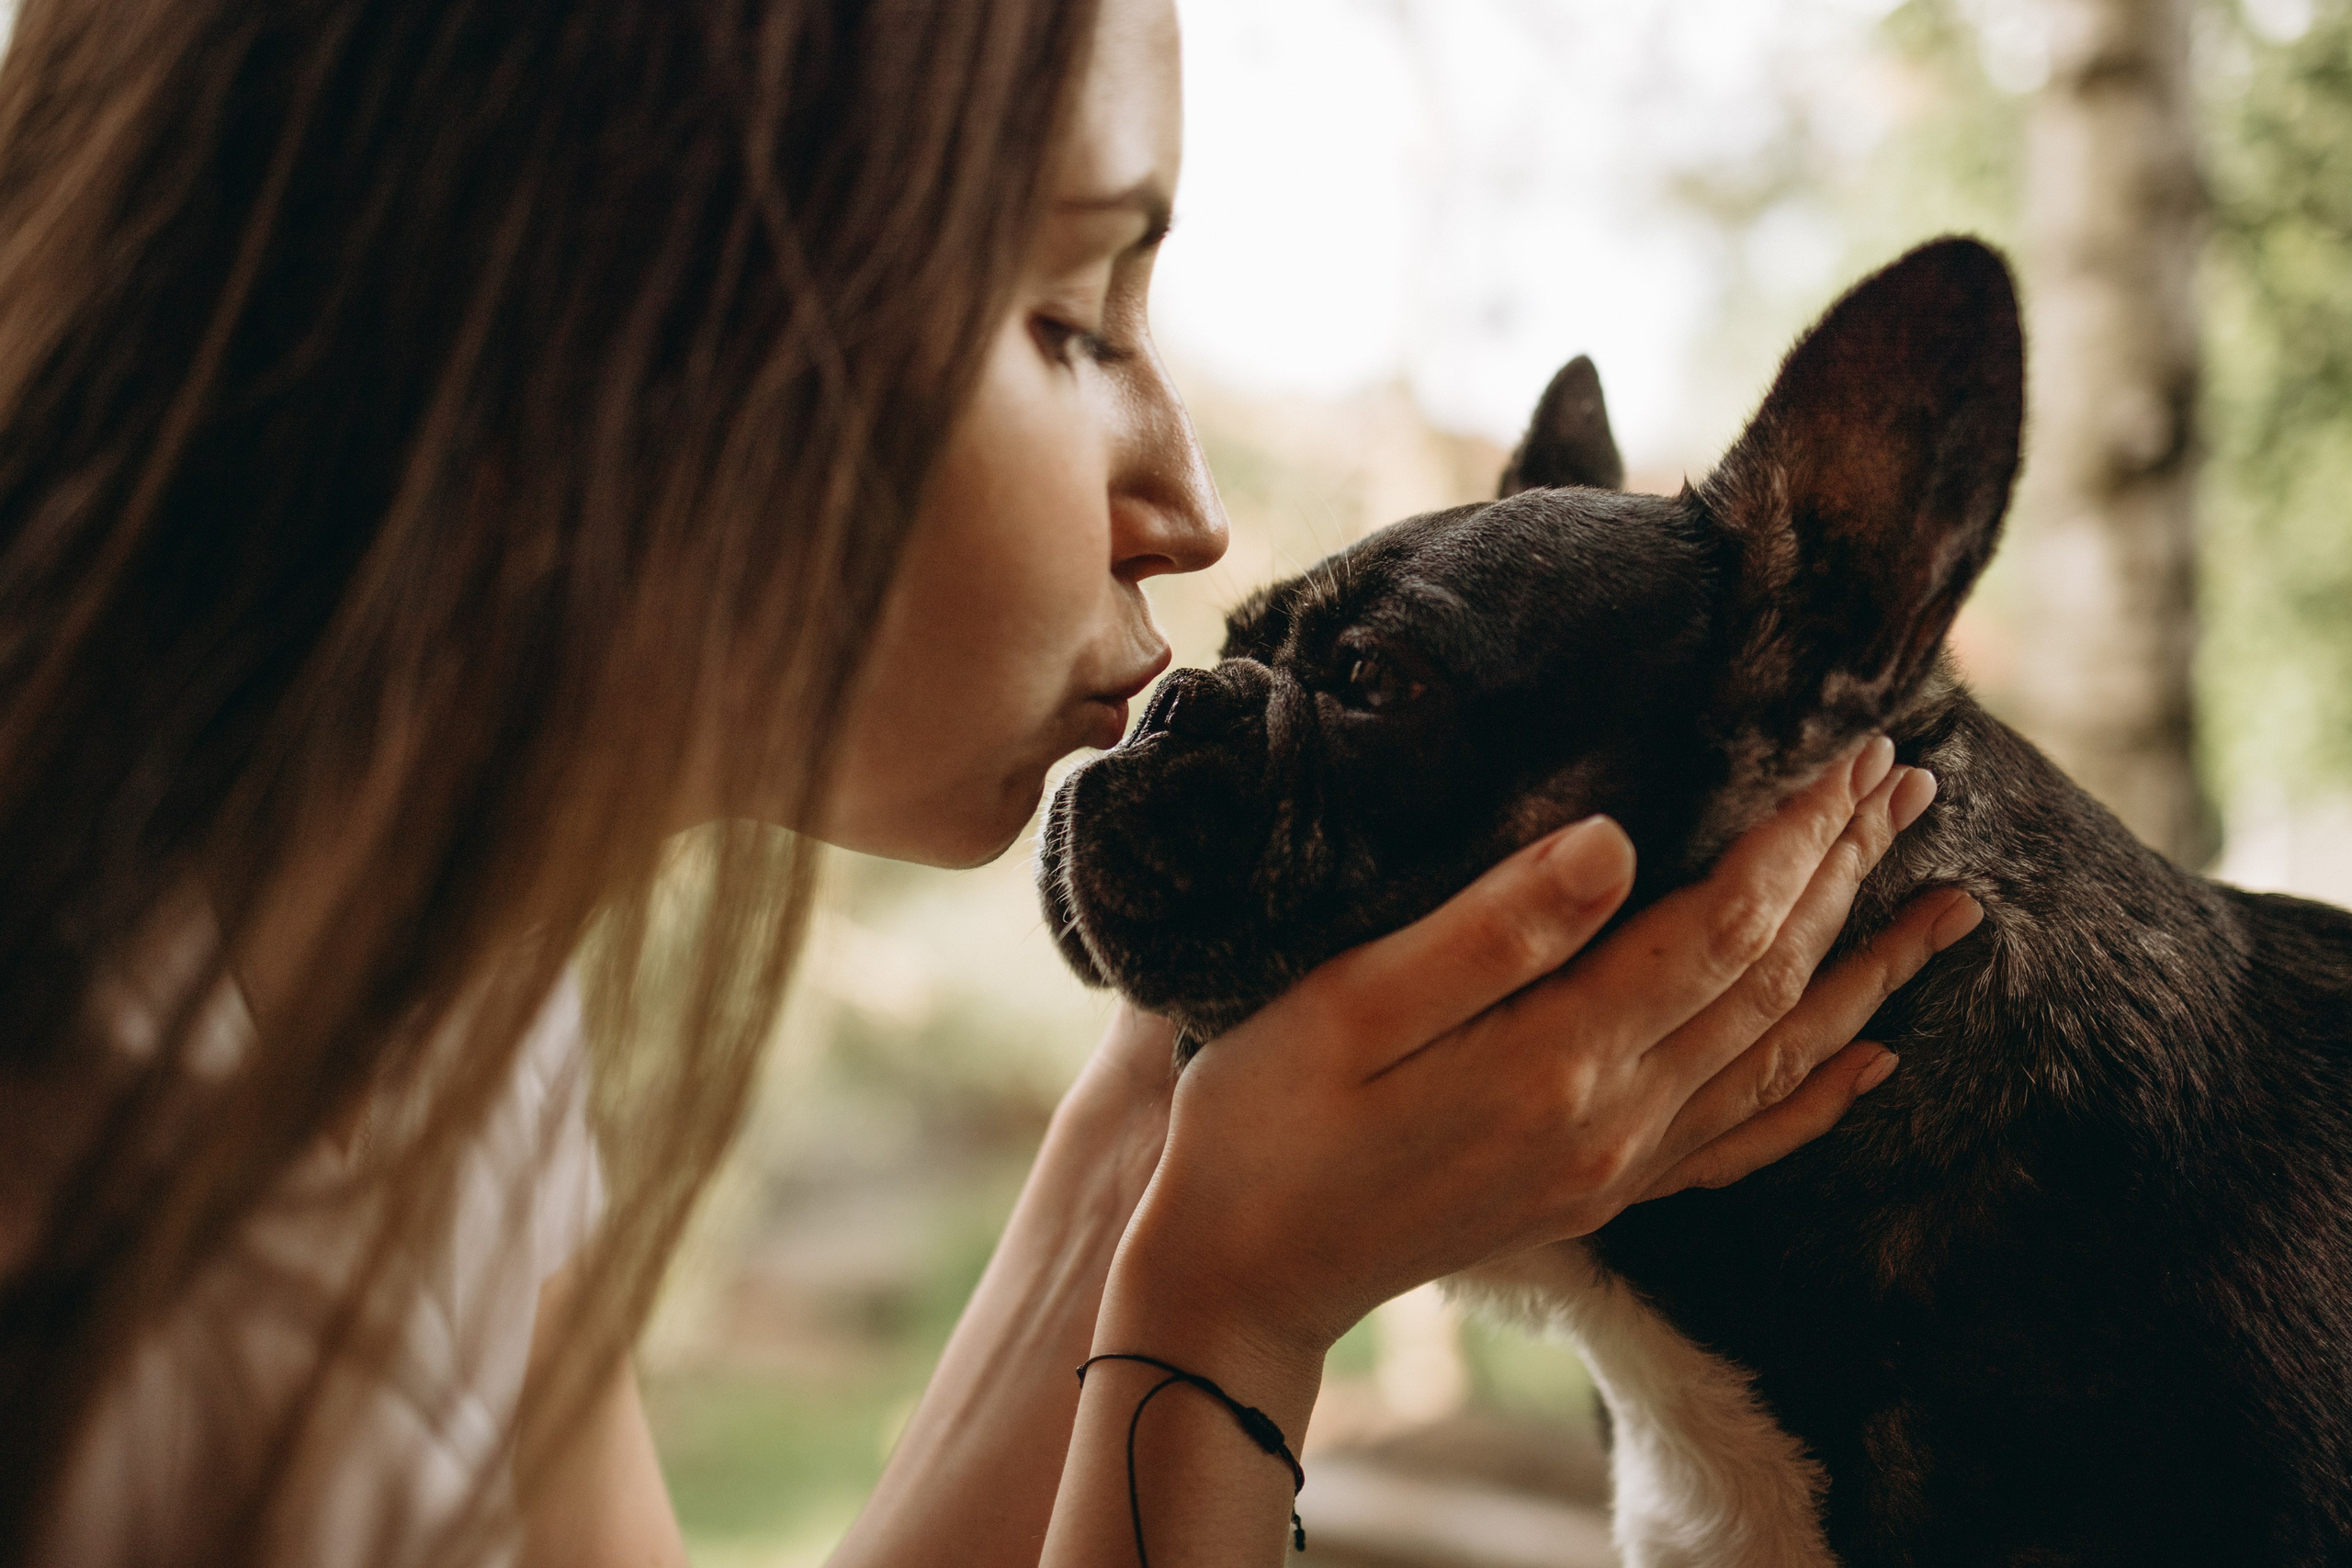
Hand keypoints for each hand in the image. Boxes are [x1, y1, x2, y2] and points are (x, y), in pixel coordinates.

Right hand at [1096, 736, 1975, 1403]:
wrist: (1244, 1270)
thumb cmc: (1269, 1120)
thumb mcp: (1350, 1006)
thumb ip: (1490, 928)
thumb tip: (1620, 841)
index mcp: (1556, 1061)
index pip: (1719, 930)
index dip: (1795, 840)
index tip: (1851, 755)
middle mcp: (1613, 1123)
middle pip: (1770, 982)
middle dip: (1848, 876)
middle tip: (1909, 781)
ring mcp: (1615, 1167)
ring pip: (1780, 1058)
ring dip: (1868, 976)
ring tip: (1949, 908)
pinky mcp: (1599, 1191)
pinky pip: (1745, 1145)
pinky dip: (1819, 1099)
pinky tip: (1871, 1065)